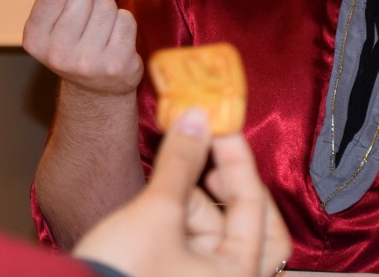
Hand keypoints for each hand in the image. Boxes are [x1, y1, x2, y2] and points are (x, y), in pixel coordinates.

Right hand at [22, 0, 142, 95]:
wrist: (96, 89)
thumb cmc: (76, 43)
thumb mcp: (62, 17)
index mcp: (34, 37)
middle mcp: (56, 53)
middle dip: (89, 0)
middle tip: (86, 22)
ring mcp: (87, 62)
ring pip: (107, 6)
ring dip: (109, 13)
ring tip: (102, 33)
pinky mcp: (116, 65)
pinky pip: (126, 20)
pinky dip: (124, 24)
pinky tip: (115, 41)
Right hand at [72, 110, 291, 276]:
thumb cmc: (123, 271)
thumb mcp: (156, 212)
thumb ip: (181, 161)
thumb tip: (196, 116)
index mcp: (240, 276)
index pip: (256, 206)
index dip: (238, 160)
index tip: (218, 127)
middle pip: (250, 225)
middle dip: (229, 188)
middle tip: (208, 162)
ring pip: (218, 233)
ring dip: (195, 203)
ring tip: (163, 191)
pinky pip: (196, 245)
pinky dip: (183, 219)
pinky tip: (159, 205)